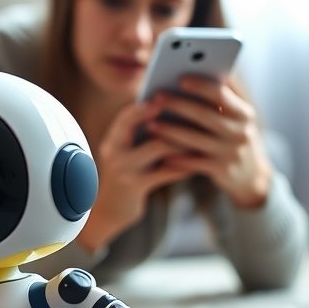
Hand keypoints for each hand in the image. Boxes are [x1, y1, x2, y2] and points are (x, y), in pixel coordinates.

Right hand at [78, 102, 193, 251]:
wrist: (109, 211)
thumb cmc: (124, 178)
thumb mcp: (124, 155)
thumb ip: (137, 137)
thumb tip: (166, 115)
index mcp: (111, 141)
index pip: (125, 115)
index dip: (144, 105)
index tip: (164, 96)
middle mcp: (113, 152)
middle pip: (137, 125)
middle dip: (163, 115)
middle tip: (190, 111)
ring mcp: (123, 169)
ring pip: (157, 147)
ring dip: (180, 141)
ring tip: (199, 137)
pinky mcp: (135, 186)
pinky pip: (165, 172)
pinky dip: (183, 166)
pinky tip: (196, 164)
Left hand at [146, 76, 271, 207]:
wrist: (250, 174)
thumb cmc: (232, 136)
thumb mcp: (234, 118)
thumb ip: (219, 99)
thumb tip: (192, 74)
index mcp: (244, 113)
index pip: (222, 95)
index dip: (201, 86)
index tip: (180, 79)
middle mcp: (240, 132)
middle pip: (204, 115)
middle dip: (177, 105)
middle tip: (155, 98)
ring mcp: (230, 152)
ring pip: (194, 139)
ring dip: (169, 130)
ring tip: (149, 124)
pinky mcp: (220, 170)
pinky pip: (191, 161)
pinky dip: (173, 154)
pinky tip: (156, 147)